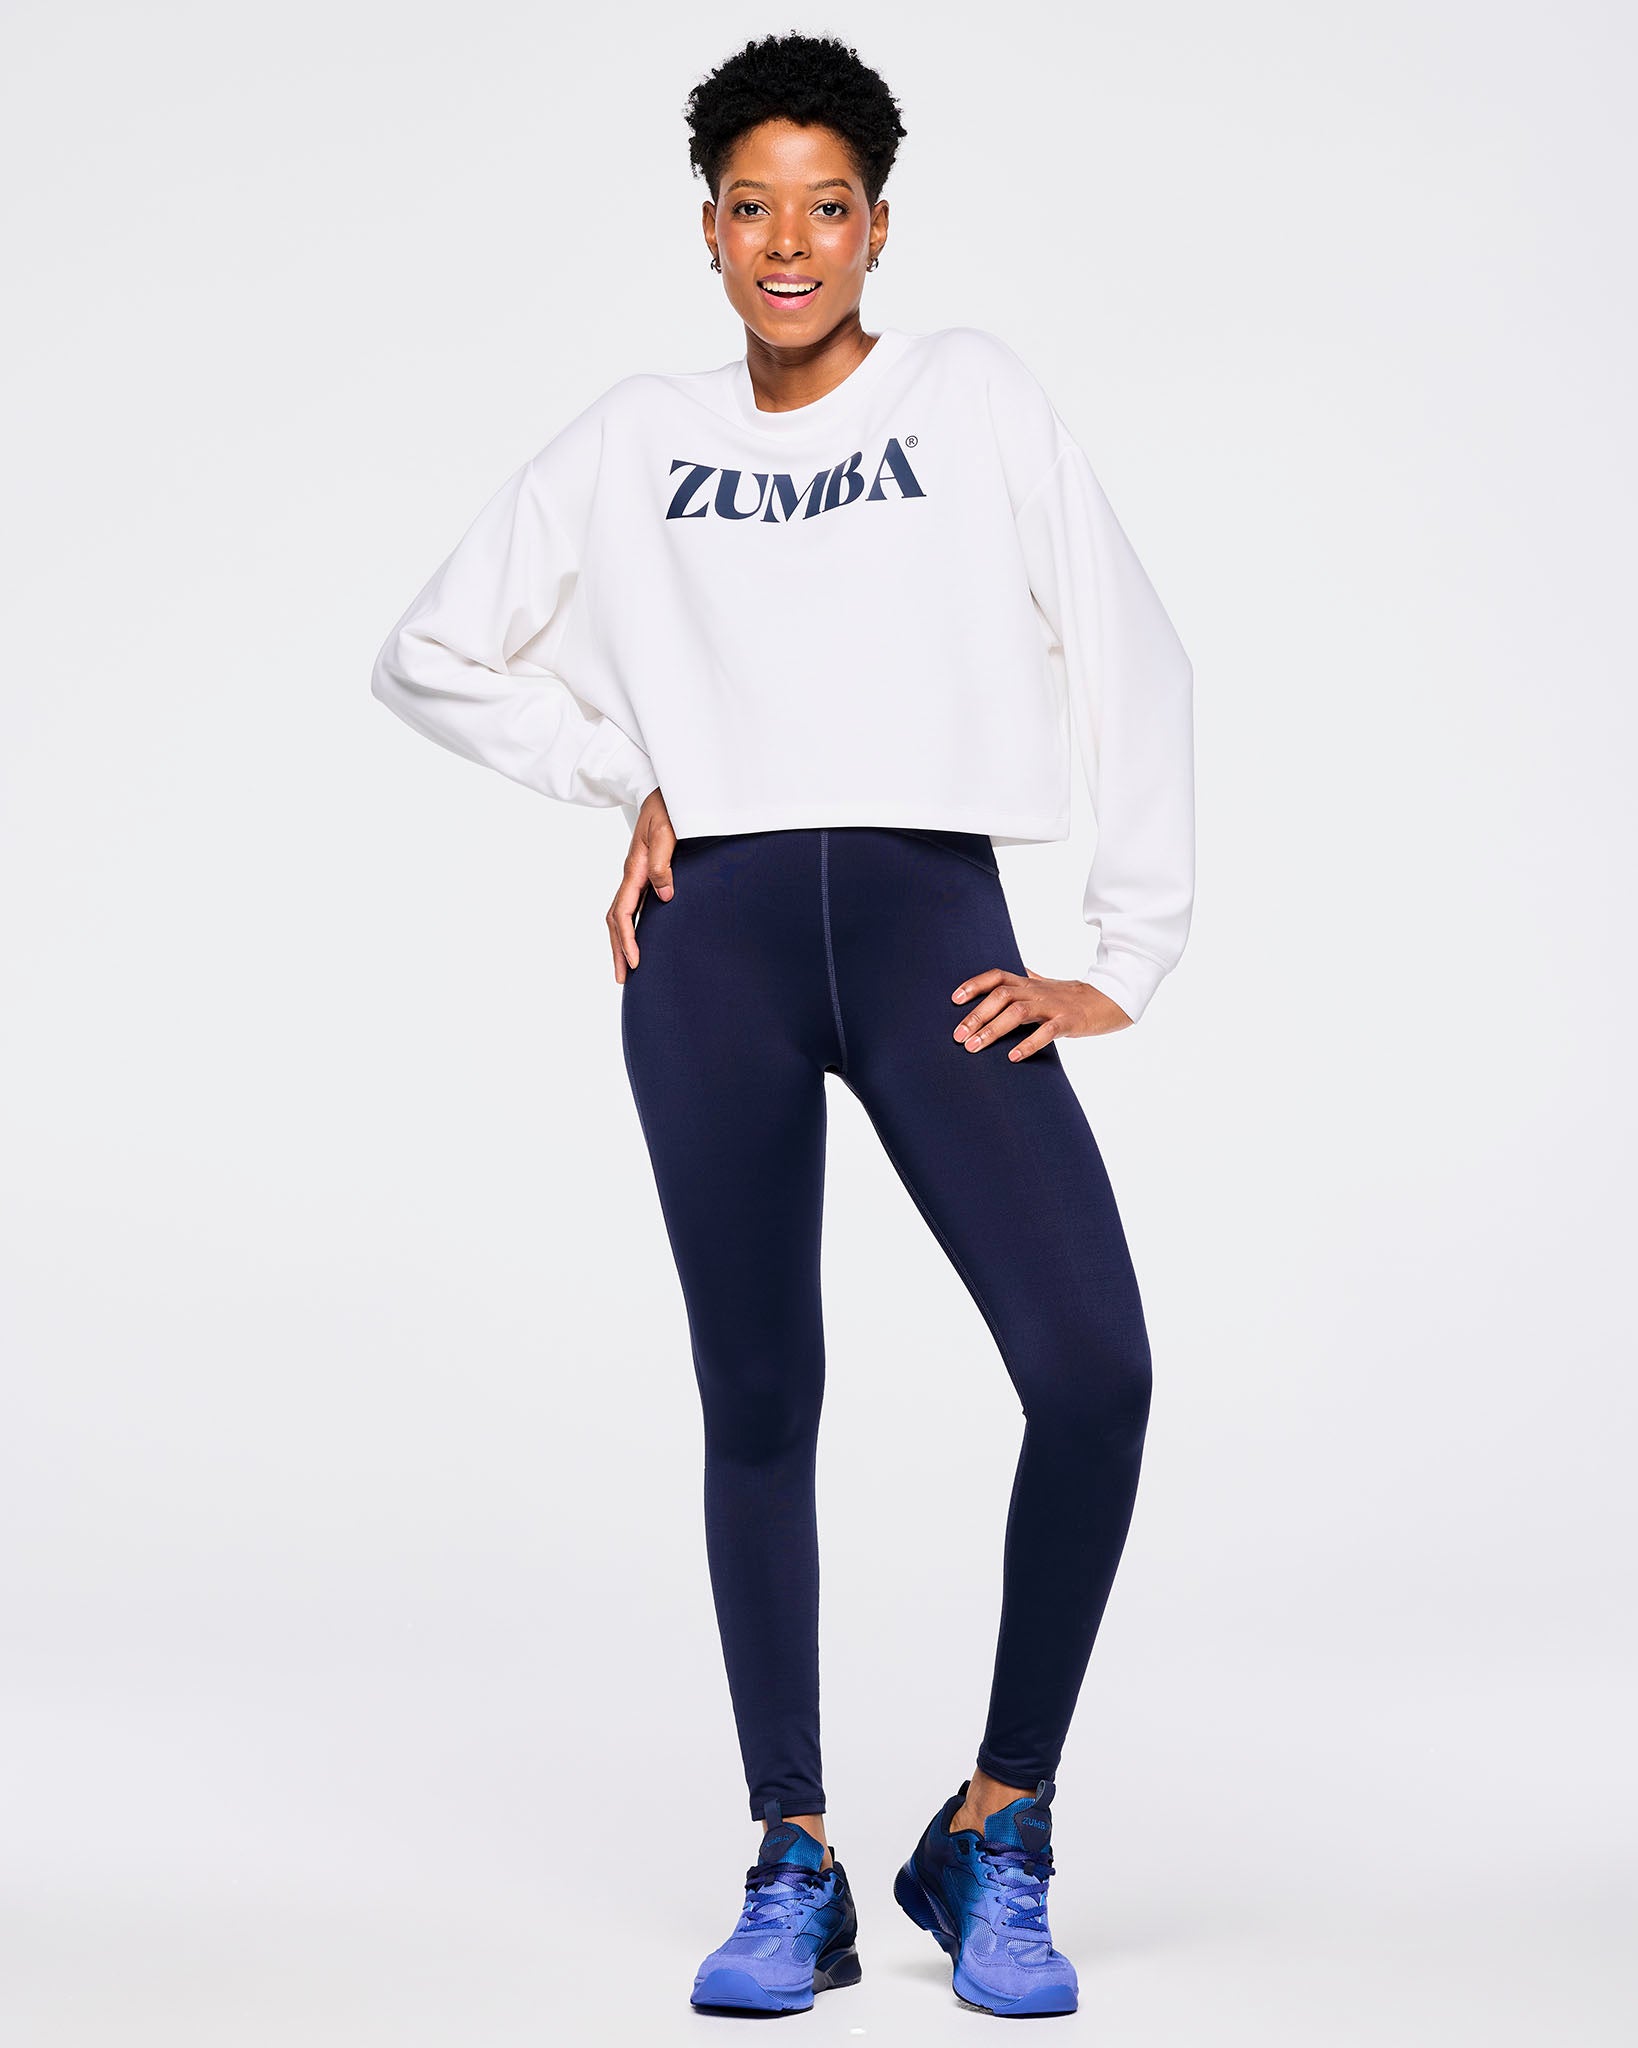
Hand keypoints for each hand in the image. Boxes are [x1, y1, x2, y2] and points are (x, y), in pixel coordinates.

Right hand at [608, 790, 675, 981]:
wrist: (662, 791)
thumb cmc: (667, 810)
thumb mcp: (668, 833)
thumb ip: (664, 864)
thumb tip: (663, 896)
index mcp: (635, 868)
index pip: (623, 912)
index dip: (626, 940)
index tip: (633, 962)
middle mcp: (631, 874)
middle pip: (615, 920)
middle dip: (617, 950)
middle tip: (622, 979)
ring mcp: (635, 875)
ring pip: (619, 915)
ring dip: (619, 942)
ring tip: (624, 967)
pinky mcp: (642, 874)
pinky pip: (629, 906)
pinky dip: (628, 927)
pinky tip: (635, 938)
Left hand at [950, 968, 1131, 1059]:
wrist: (1111, 1000)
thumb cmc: (1073, 996)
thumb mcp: (1047, 985)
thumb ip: (1028, 979)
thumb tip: (1014, 969)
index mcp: (1029, 983)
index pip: (997, 977)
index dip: (974, 985)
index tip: (954, 999)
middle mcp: (1037, 991)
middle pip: (1001, 996)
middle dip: (976, 1015)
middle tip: (958, 1037)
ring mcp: (1053, 1005)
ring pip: (1018, 1012)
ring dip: (993, 1030)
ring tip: (975, 1048)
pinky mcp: (1068, 1021)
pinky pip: (1046, 1031)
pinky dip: (1027, 1044)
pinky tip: (1013, 1057)